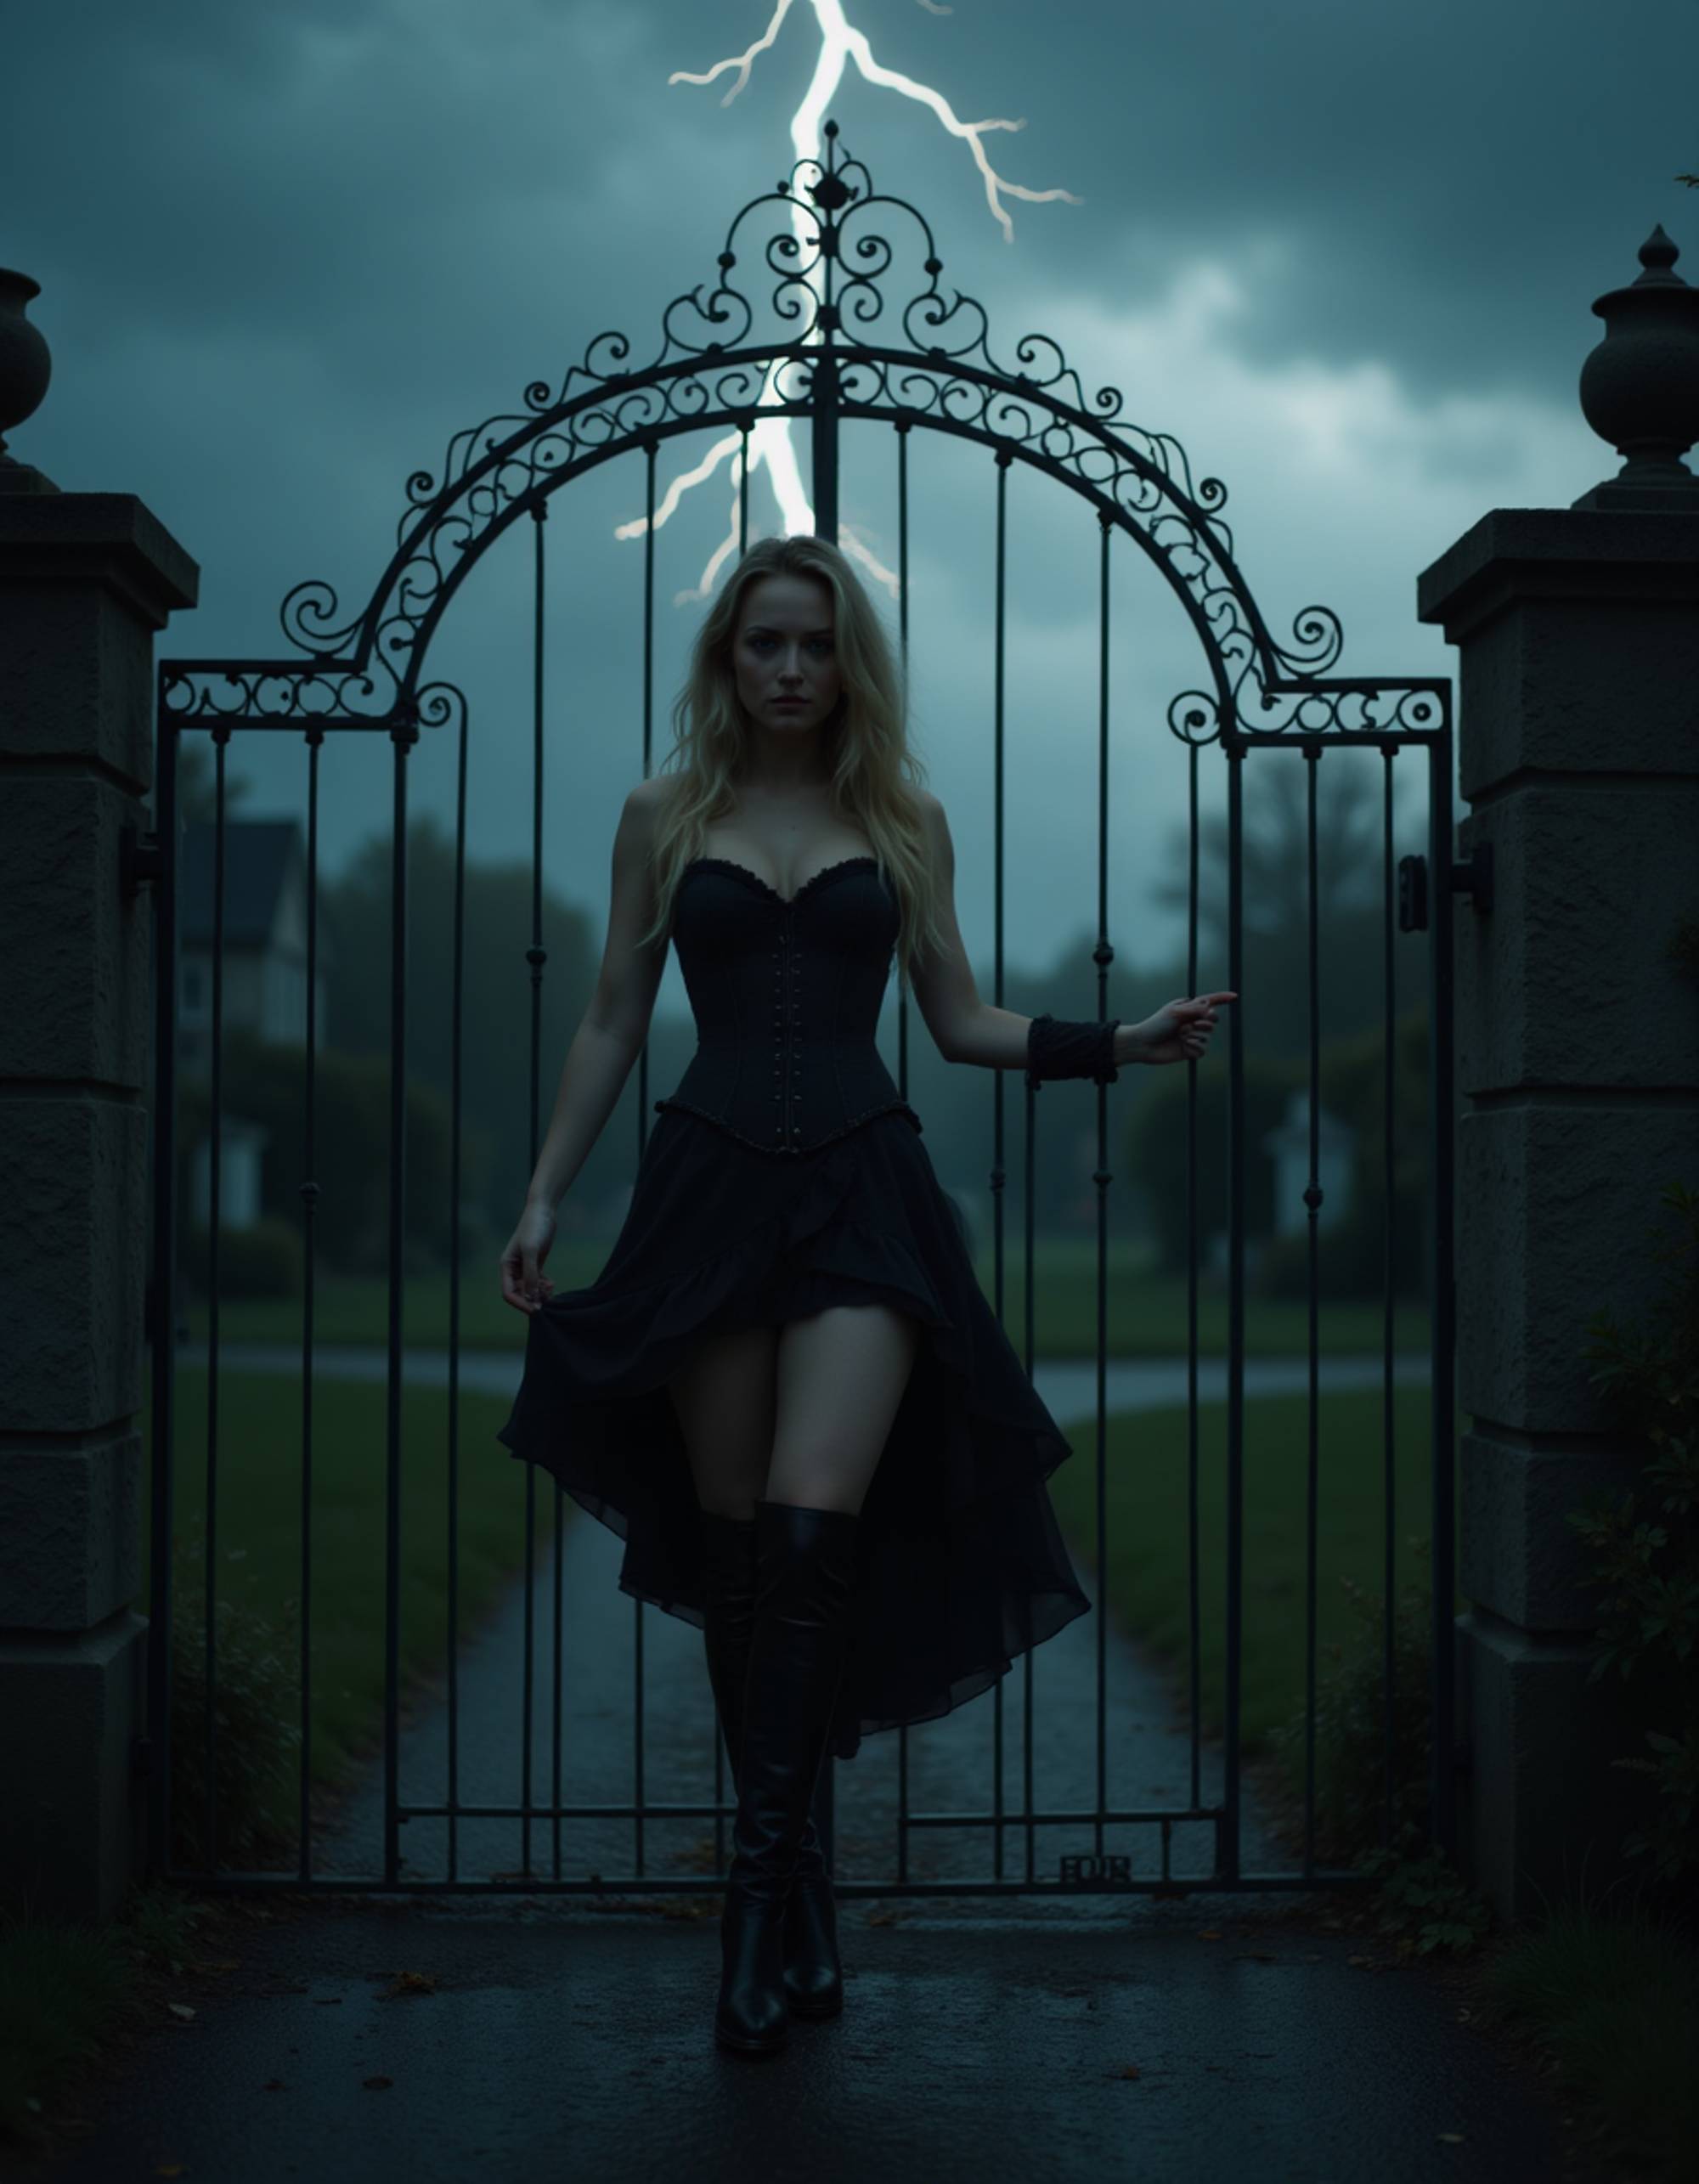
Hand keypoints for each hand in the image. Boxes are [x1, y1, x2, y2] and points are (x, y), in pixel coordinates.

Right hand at [499, 1202, 558, 1316]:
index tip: (536, 1309)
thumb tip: (532, 1297)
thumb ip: (531, 1275)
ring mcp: (524, 1267)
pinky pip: (537, 1282)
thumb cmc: (534, 1228)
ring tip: (551, 1289)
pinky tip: (552, 1284)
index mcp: (506, 1266)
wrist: (543, 1211)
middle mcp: (513, 1268)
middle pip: (519, 1293)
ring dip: (539, 1293)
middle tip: (547, 1301)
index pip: (508, 1293)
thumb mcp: (532, 1251)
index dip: (521, 1303)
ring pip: (530, 1289)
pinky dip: (544, 1286)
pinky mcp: (535, 1263)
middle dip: (532, 1299)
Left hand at [1133, 991, 1236, 1065]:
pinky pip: (1203, 1048)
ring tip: (1180, 1034)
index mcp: (1189, 1008)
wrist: (1144, 1044)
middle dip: (1206, 1021)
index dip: (1222, 998)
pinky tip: (1183, 1045)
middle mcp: (1193, 1021)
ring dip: (1195, 1034)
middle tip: (1193, 1023)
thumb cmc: (1156, 1025)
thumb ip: (1194, 1009)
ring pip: (1208, 1034)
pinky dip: (1194, 1046)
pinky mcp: (1191, 1050)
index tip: (1234, 996)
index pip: (1209, 1002)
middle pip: (1213, 1019)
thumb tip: (1211, 1008)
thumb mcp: (1175, 1012)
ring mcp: (1192, 1036)